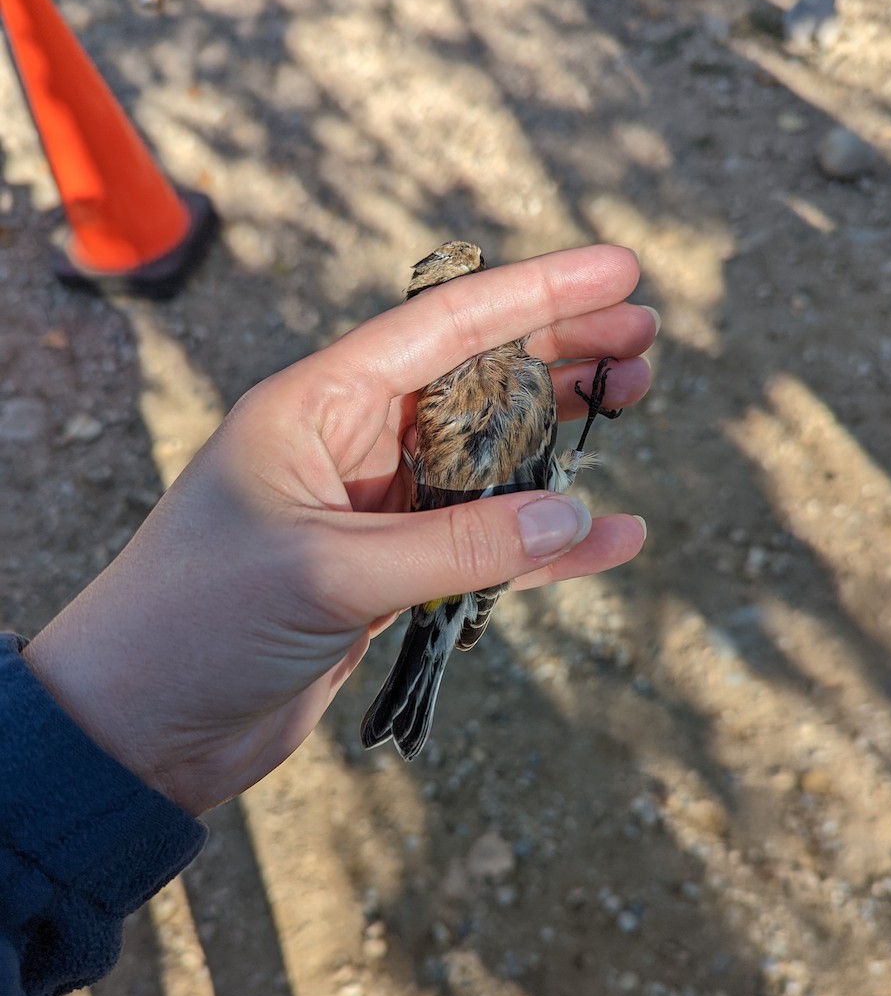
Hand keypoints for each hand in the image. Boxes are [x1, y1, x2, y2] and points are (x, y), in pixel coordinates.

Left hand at [24, 245, 655, 815]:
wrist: (143, 725)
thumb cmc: (200, 622)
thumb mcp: (328, 571)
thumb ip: (456, 546)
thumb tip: (575, 515)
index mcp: (318, 408)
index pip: (442, 329)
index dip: (535, 295)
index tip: (620, 270)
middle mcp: (349, 446)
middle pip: (473, 382)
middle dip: (556, 353)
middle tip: (642, 339)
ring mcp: (373, 513)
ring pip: (485, 461)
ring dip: (555, 438)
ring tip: (629, 401)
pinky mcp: (387, 577)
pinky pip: (481, 549)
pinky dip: (543, 546)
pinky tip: (609, 537)